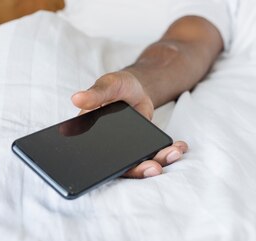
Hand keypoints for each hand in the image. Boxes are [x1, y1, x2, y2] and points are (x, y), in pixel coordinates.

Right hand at [71, 70, 187, 177]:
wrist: (136, 87)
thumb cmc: (116, 86)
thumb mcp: (107, 85)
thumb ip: (95, 93)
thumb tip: (76, 98)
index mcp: (91, 137)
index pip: (95, 159)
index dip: (106, 169)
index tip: (123, 168)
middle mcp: (108, 149)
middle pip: (121, 167)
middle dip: (140, 170)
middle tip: (154, 168)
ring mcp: (127, 150)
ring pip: (140, 164)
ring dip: (158, 162)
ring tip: (172, 154)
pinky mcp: (143, 148)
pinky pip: (154, 155)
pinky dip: (168, 152)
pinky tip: (179, 147)